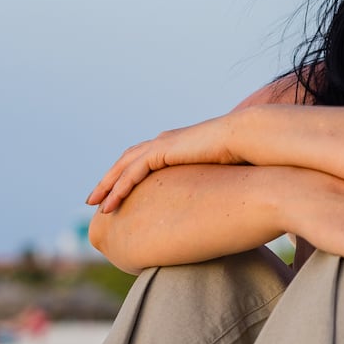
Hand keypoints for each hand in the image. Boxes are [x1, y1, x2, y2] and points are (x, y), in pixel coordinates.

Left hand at [88, 115, 242, 212]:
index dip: (128, 176)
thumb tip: (215, 203)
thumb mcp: (219, 174)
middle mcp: (165, 142)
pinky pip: (132, 171)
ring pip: (124, 166)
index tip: (119, 194)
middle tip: (95, 199)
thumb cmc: (243, 158)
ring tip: (96, 204)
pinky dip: (118, 187)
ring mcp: (162, 144)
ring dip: (107, 185)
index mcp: (177, 146)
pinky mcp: (162, 151)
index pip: (144, 160)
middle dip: (109, 180)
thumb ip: (209, 184)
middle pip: (127, 161)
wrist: (247, 139)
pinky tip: (110, 204)